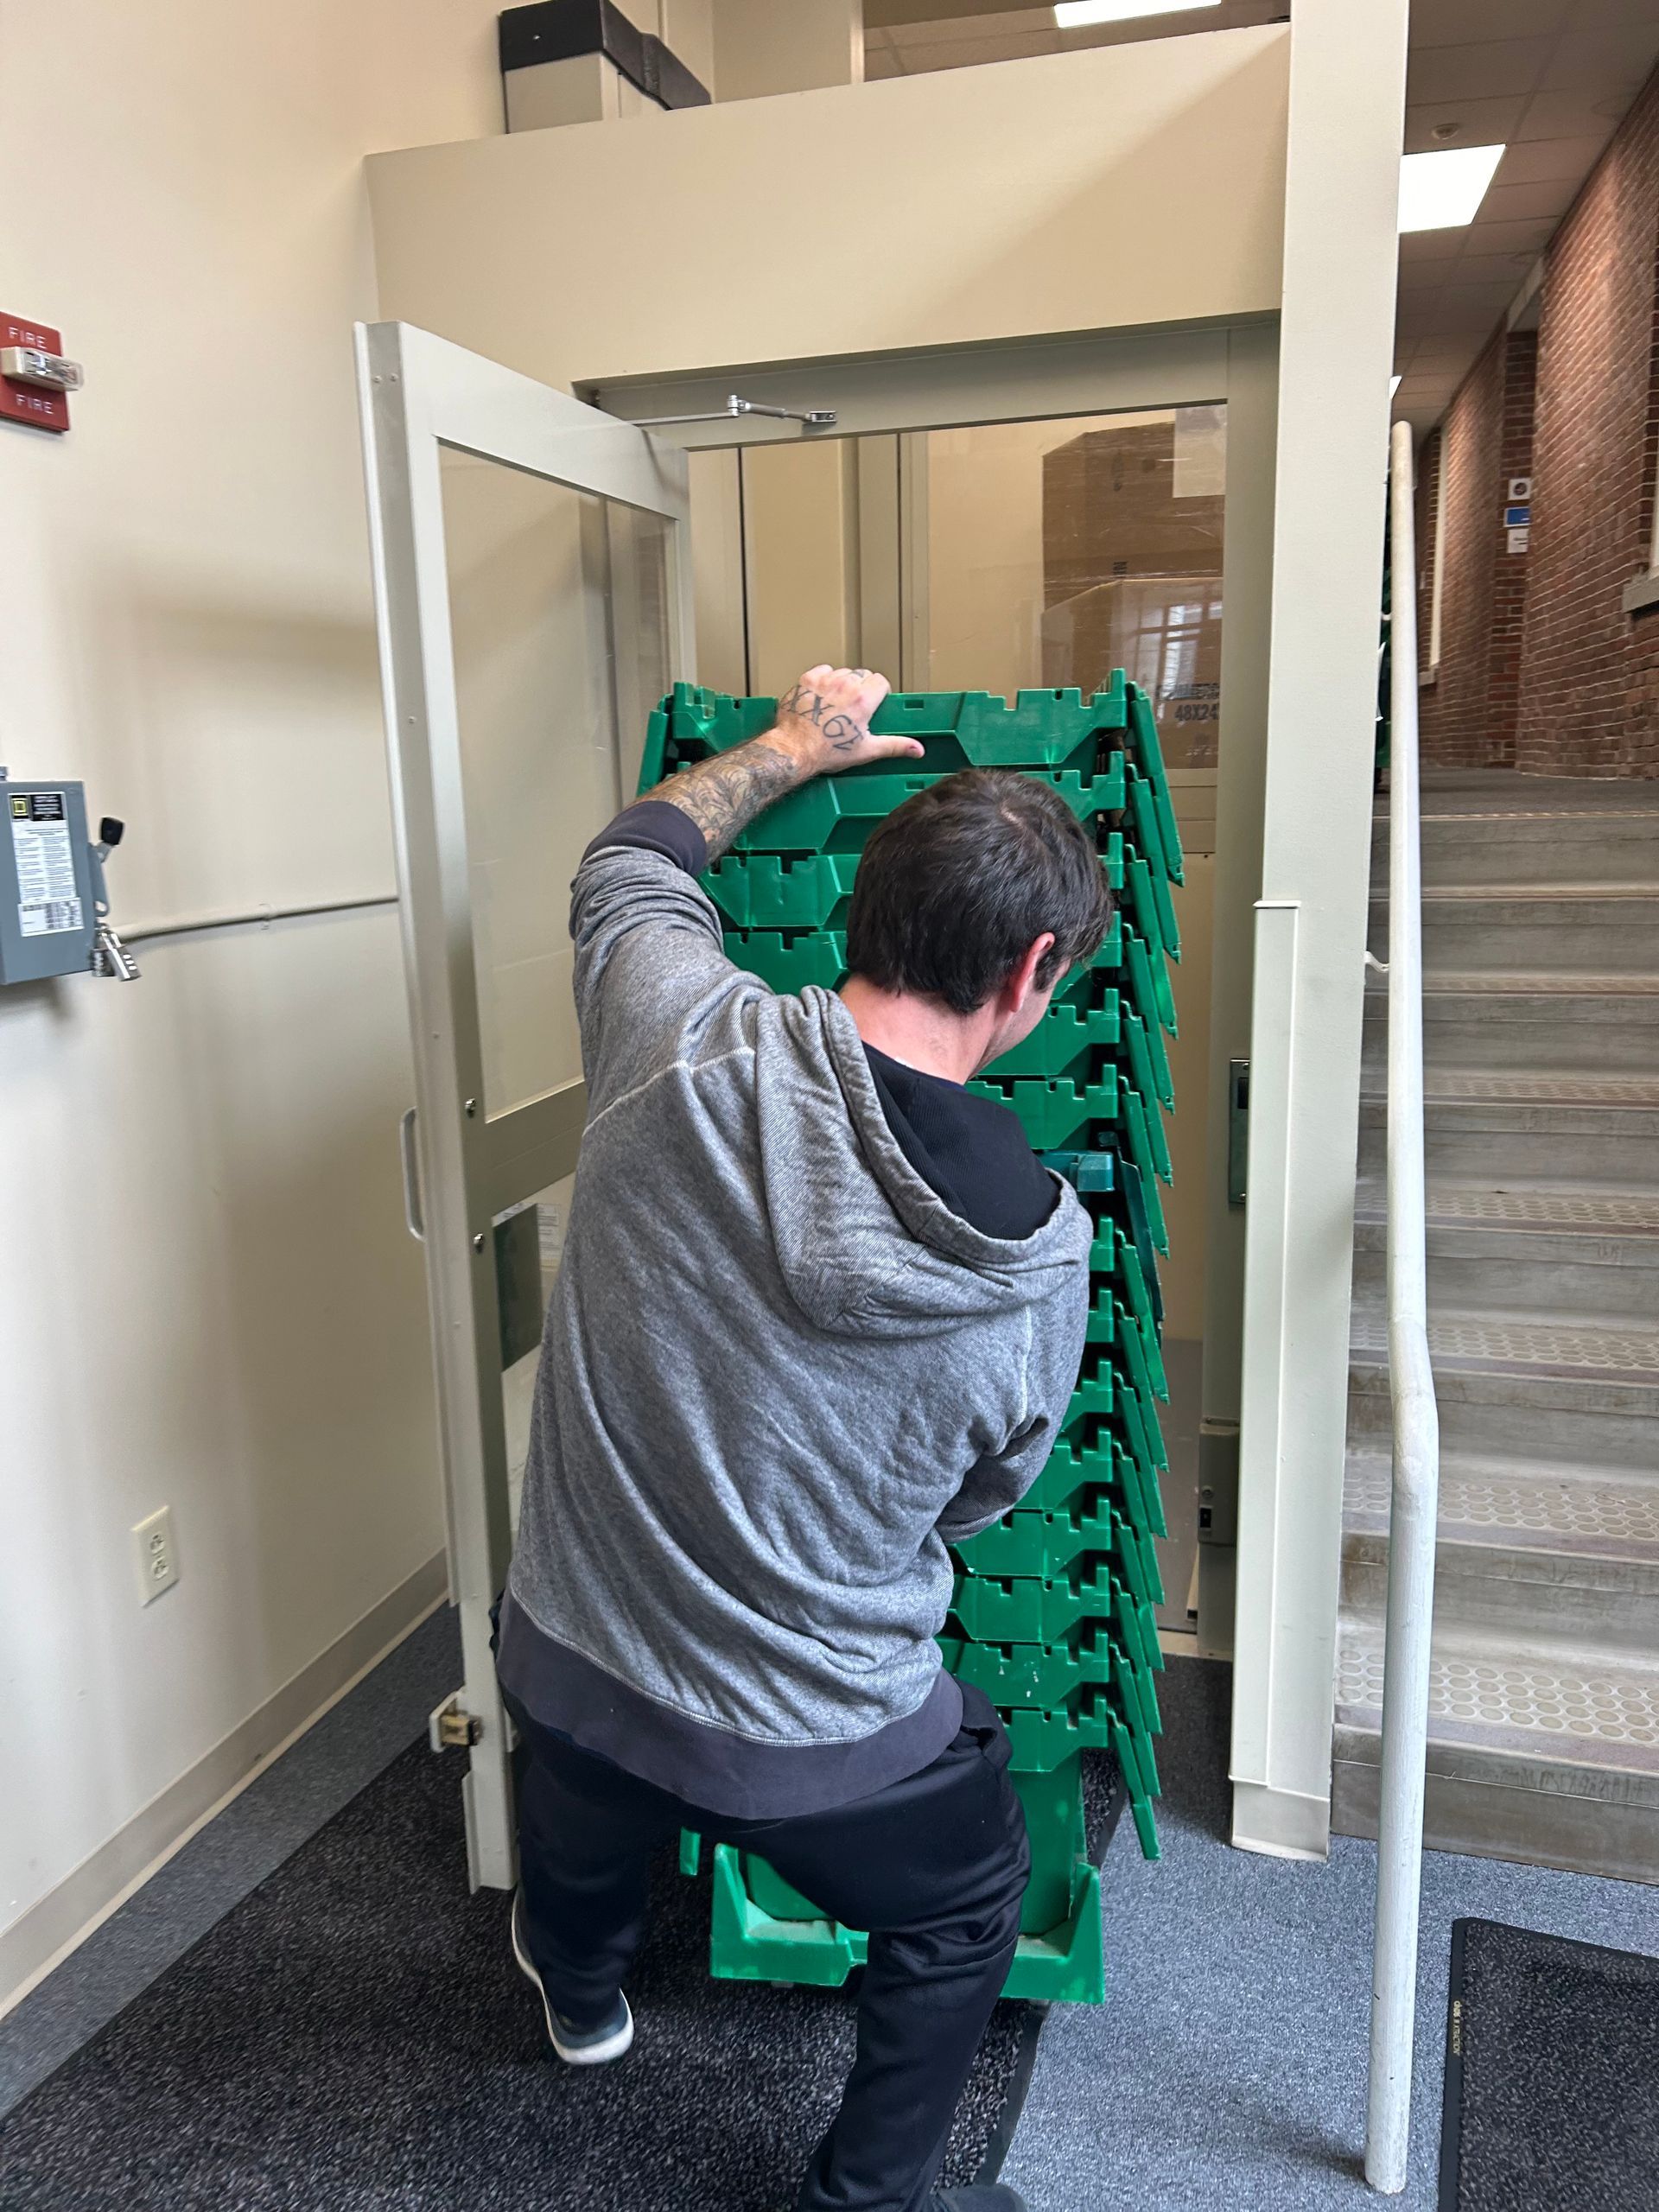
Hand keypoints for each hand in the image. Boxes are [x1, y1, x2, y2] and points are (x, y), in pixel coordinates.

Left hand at [771, 666, 922, 775]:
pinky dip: (823, 680)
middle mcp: (844, 684)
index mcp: (862, 699)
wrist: (794, 750)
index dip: (879, 692)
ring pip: (842, 672)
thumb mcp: (866, 750)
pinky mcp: (807, 680)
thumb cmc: (827, 751)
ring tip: (836, 703)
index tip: (873, 703)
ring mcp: (824, 680)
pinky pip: (822, 671)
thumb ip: (895, 745)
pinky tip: (822, 697)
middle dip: (861, 688)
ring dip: (842, 683)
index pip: (880, 681)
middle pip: (861, 675)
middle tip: (853, 707)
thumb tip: (917, 749)